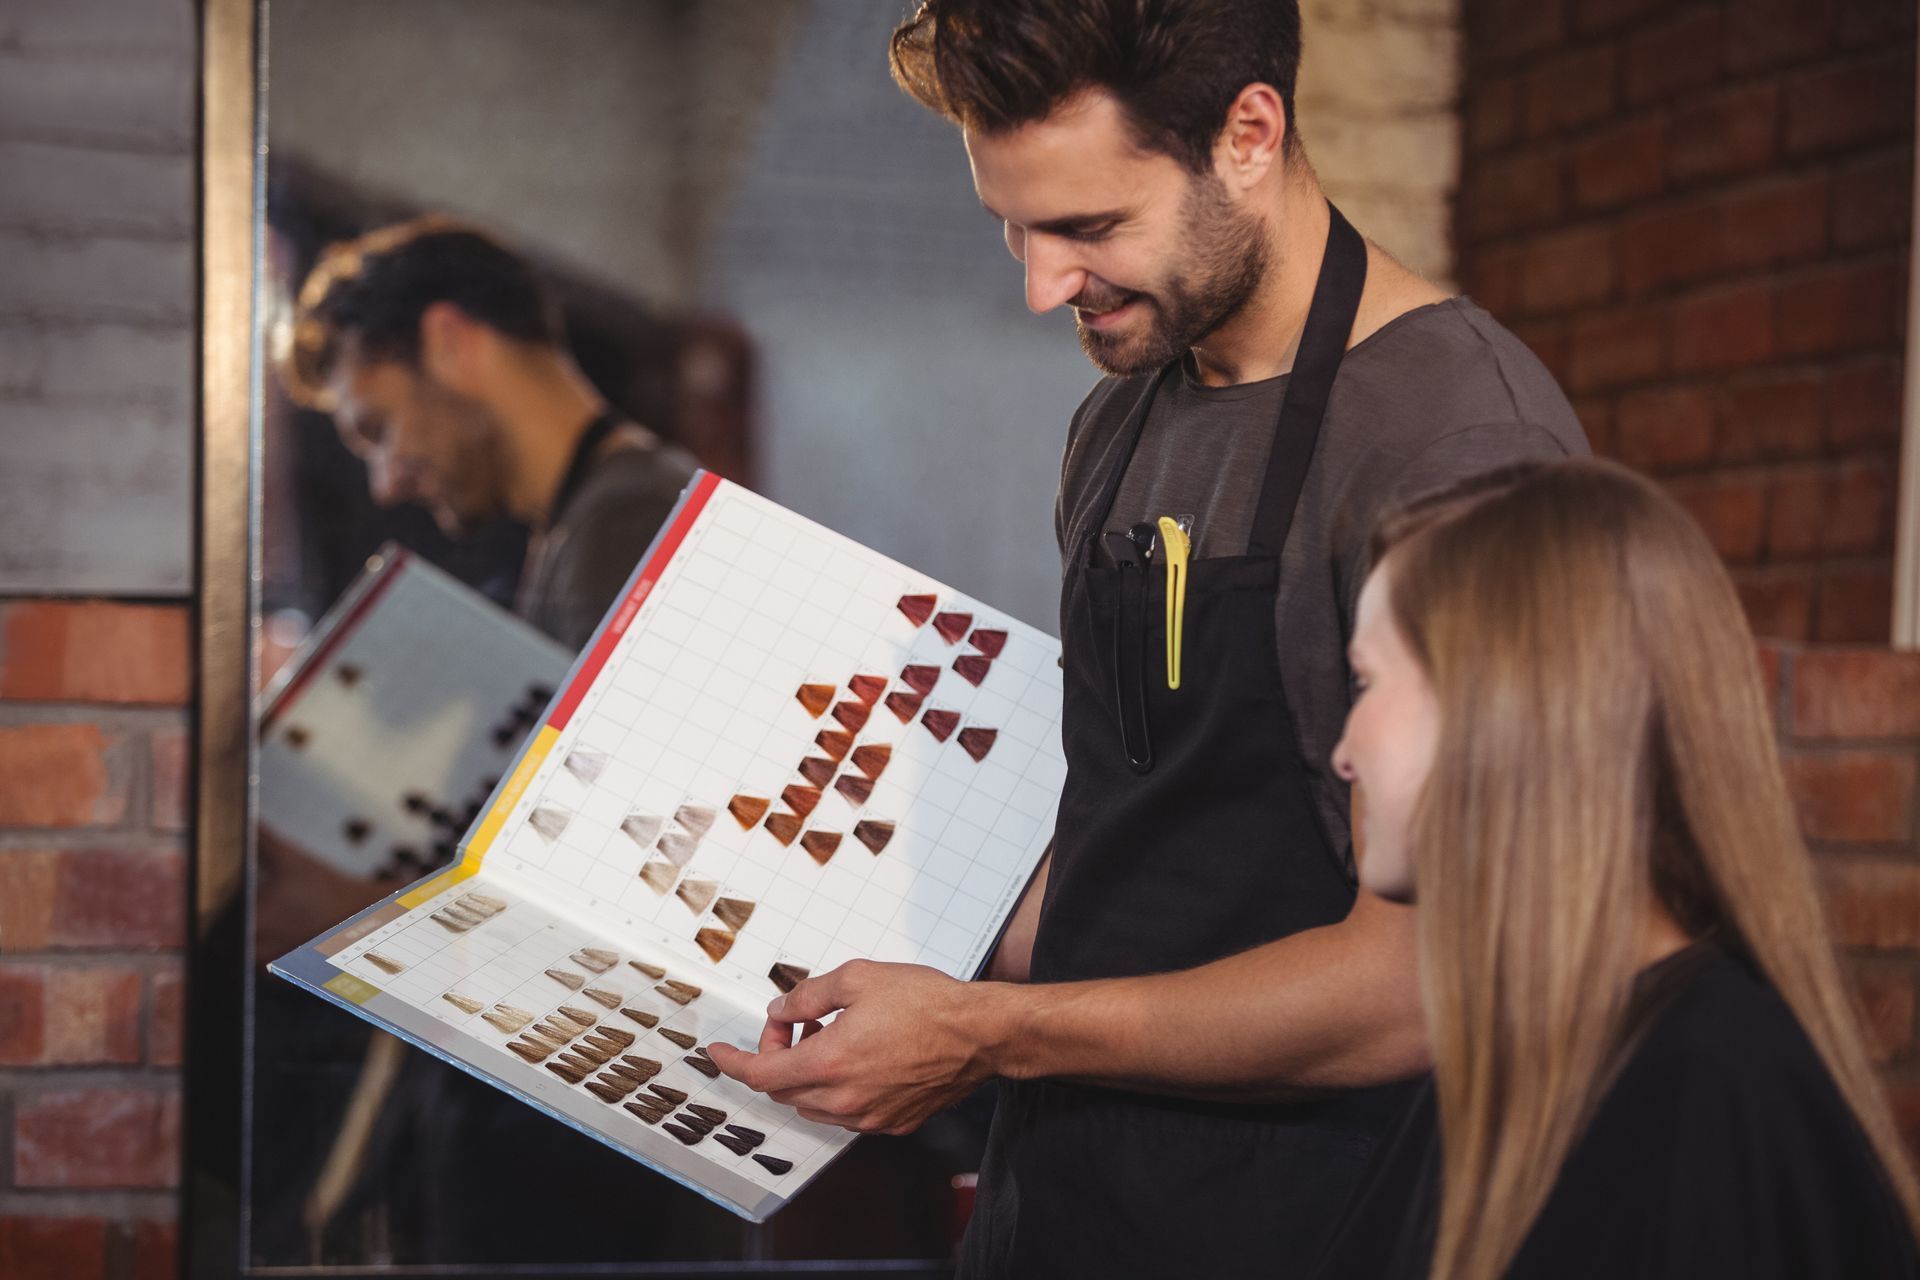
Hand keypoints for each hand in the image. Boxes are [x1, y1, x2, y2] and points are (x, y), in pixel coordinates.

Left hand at [707, 960, 1004, 1134]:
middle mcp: (844, 1100)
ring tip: (830, 1036)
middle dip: (776, 1057)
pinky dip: (836, 1088)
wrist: (981, 1034)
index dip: (733, 1061)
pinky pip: (846, 1112)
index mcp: (830, 1064)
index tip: (717, 1052)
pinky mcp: (892, 1124)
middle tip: (794, 1024)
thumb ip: (808, 996)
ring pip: (813, 1104)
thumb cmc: (928, 1003)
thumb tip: (781, 1010)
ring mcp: (869, 1118)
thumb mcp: (858, 979)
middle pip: (783, 1090)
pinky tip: (858, 1057)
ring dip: (806, 1074)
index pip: (761, 1073)